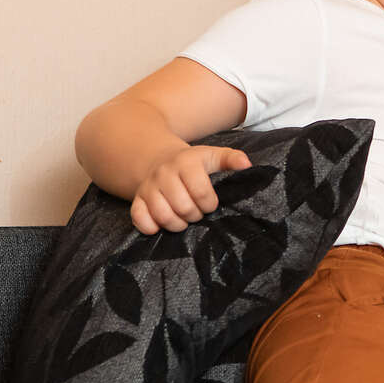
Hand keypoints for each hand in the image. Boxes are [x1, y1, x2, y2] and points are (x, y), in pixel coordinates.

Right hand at [130, 145, 251, 233]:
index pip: (201, 192)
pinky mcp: (136, 200)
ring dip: (177, 224)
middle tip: (197, 212)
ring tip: (184, 219)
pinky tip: (161, 224)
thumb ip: (229, 159)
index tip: (210, 204)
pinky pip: (140, 218)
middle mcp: (164, 174)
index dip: (209, 203)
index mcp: (186, 163)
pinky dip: (151, 227)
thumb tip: (247, 164)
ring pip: (162, 215)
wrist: (158, 159)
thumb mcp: (211, 156)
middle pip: (183, 207)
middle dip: (195, 215)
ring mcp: (148, 187)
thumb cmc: (192, 163)